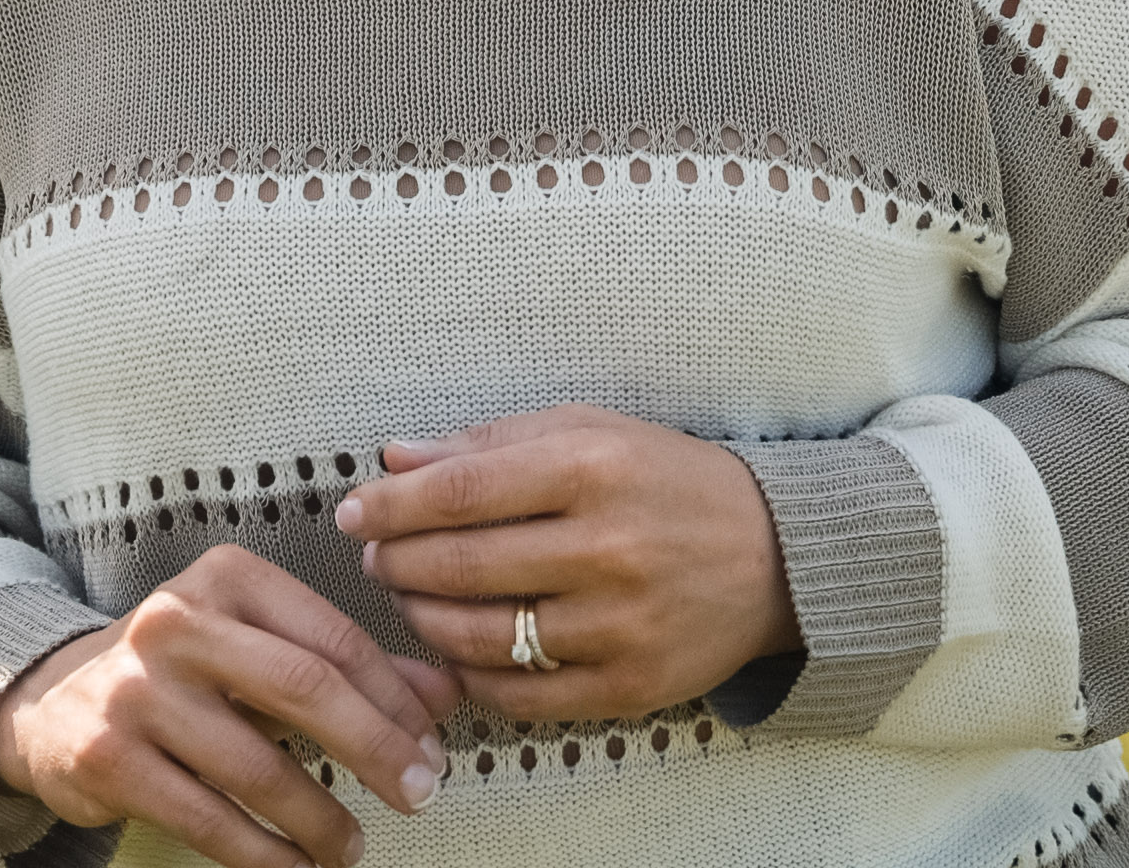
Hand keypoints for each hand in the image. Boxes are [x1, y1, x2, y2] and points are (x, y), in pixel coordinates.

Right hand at [0, 543, 459, 867]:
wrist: (50, 703)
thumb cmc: (181, 673)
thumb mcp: (258, 648)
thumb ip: (348, 666)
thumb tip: (447, 694)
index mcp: (226, 578)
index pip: (334, 639)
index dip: (396, 700)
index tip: (432, 748)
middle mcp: (177, 622)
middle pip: (305, 689)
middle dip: (377, 750)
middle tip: (422, 794)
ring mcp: (137, 690)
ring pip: (259, 767)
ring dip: (321, 820)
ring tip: (351, 847)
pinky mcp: (108, 757)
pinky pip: (209, 819)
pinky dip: (264, 855)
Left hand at [335, 405, 803, 721]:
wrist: (775, 555)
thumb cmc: (668, 482)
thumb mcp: (590, 432)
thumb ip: (489, 443)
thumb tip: (396, 459)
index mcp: (591, 469)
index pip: (458, 492)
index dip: (391, 505)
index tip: (353, 511)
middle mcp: (605, 549)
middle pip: (458, 566)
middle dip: (397, 561)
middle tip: (377, 556)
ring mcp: (617, 627)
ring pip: (478, 636)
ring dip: (423, 619)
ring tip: (412, 598)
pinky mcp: (626, 688)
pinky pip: (518, 695)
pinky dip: (472, 675)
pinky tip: (458, 649)